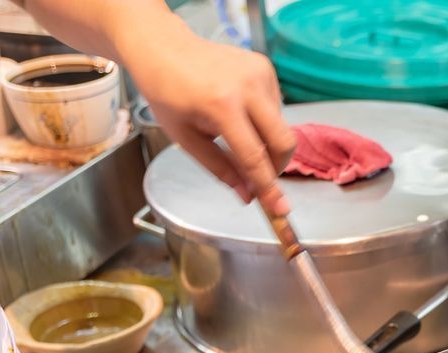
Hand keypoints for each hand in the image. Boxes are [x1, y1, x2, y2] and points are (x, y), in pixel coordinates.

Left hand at [126, 27, 295, 214]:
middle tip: (263, 176)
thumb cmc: (167, 93)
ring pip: (281, 125)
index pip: (254, 156)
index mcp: (221, 105)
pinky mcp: (265, 67)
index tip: (280, 209)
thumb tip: (247, 195)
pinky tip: (240, 110)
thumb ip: (220, 169)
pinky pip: (276, 107)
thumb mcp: (186, 138)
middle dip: (278, 166)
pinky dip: (264, 119)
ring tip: (237, 131)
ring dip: (267, 140)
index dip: (268, 186)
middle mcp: (247, 87)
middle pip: (284, 141)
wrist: (163, 48)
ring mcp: (260, 73)